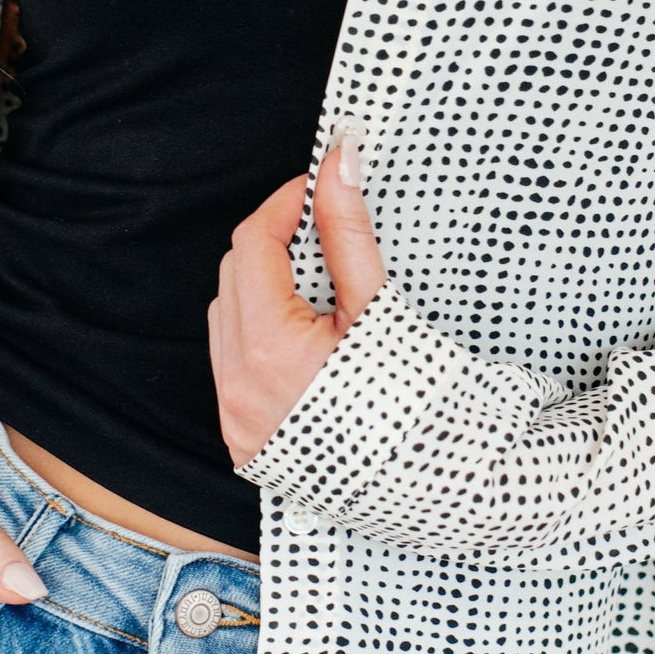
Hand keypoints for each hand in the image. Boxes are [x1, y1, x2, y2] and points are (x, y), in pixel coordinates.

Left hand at [209, 134, 387, 465]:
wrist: (430, 489)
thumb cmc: (413, 402)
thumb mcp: (379, 309)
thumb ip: (347, 233)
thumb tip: (335, 164)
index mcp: (270, 347)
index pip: (253, 244)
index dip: (281, 205)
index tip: (313, 189)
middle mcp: (239, 384)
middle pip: (232, 277)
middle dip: (271, 245)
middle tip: (319, 234)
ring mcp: (235, 417)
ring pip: (225, 319)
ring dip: (258, 290)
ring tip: (316, 291)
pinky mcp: (241, 440)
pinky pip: (229, 364)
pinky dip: (254, 336)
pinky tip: (300, 339)